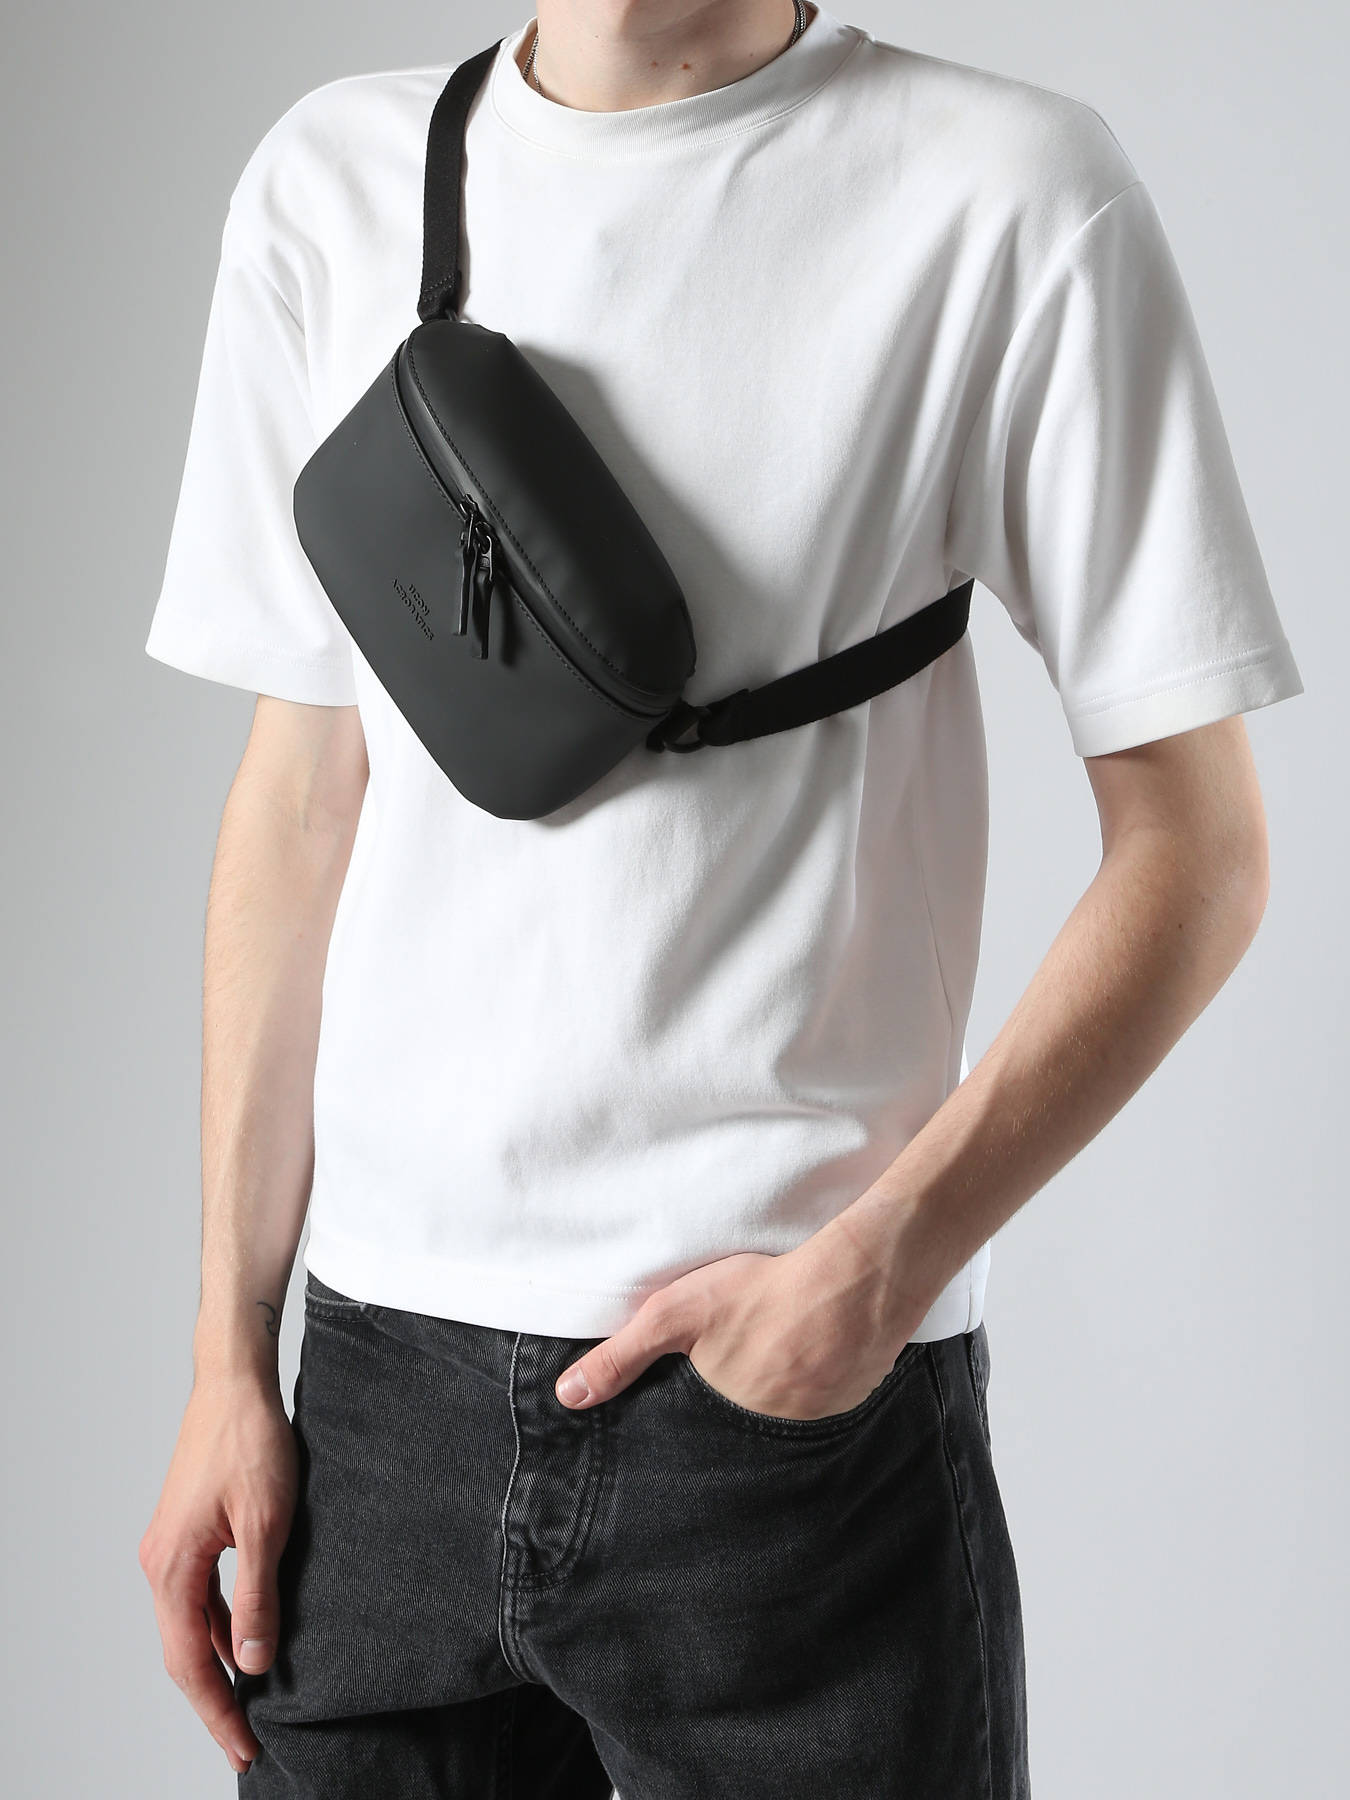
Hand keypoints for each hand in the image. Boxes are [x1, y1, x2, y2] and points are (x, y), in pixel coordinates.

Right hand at [138, 1375, 299, 1775]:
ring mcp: (170, 1547)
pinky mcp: (187, 1532)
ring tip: (250, 1702)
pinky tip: (246, 1641)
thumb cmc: (251, 1443)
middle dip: (215, 1700)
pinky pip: (199, 1596)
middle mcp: (160, 1563)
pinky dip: (220, 1626)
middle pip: (183, 1652)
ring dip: (218, 1663)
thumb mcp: (266, 1526)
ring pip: (191, 1624)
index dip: (218, 1711)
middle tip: (246, 1742)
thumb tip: (253, 1663)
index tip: (244, 1749)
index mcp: (172, 1567)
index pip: (189, 1663)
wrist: (235, 1384)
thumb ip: (257, 1598)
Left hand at [554, 1242, 918, 1421]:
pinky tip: (806, 1359)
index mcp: (724, 1425)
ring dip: (768, 1405)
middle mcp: (770, 1440)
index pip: (692, 1446)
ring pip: (777, 1425)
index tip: (683, 1410)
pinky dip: (807, 1391)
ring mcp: (814, 1428)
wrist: (859, 1280)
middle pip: (735, 1436)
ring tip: (767, 1365)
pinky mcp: (848, 1408)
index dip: (683, 1430)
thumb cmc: (764, 1294)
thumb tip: (568, 1398)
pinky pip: (817, 1411)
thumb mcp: (677, 1315)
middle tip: (733, 1373)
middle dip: (725, 1417)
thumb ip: (621, 1356)